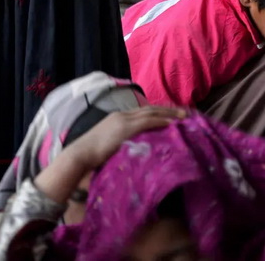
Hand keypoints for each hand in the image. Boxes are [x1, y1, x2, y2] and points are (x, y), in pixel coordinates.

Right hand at [34, 107, 184, 203]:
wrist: (81, 154)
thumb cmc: (91, 156)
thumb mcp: (109, 146)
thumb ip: (121, 144)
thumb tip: (133, 152)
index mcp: (117, 118)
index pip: (141, 112)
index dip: (157, 112)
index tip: (171, 114)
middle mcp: (121, 115)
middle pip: (149, 109)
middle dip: (167, 109)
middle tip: (184, 112)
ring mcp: (124, 120)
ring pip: (151, 112)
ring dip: (169, 113)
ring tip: (184, 116)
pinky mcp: (126, 127)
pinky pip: (148, 121)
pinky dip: (161, 120)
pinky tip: (173, 123)